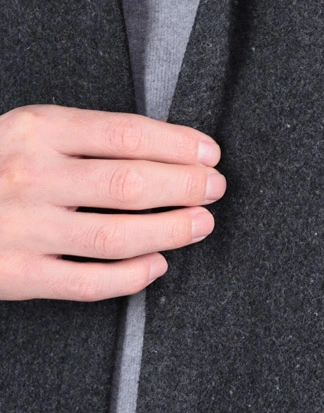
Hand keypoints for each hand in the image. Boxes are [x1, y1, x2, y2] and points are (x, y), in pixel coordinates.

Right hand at [0, 104, 224, 301]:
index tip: (208, 153)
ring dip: (171, 231)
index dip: (179, 145)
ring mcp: (22, 229)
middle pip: (131, 184)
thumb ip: (83, 136)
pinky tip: (157, 265)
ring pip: (118, 236)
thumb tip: (166, 147)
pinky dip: (132, 277)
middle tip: (214, 188)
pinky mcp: (15, 276)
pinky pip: (88, 283)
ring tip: (200, 223)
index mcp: (36, 129)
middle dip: (186, 187)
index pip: (127, 134)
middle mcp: (30, 176)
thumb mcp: (25, 130)